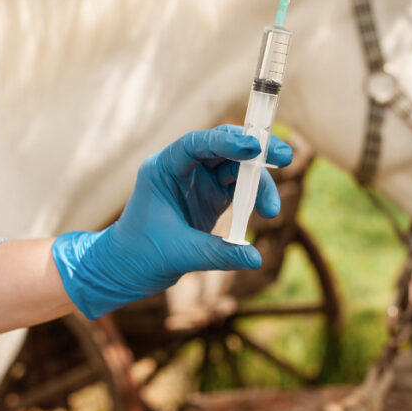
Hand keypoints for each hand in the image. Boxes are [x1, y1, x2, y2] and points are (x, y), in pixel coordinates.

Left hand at [51, 125, 292, 318]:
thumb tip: (255, 258)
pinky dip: (255, 196)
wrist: (126, 269)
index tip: (254, 146)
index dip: (226, 141)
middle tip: (285, 156)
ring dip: (259, 181)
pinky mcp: (212, 196)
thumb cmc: (139, 255)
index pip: (196, 144)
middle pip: (225, 147)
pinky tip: (266, 210)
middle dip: (256, 150)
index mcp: (164, 168)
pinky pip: (240, 187)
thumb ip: (217, 253)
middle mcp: (184, 168)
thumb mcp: (178, 254)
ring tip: (272, 210)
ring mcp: (200, 180)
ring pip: (238, 167)